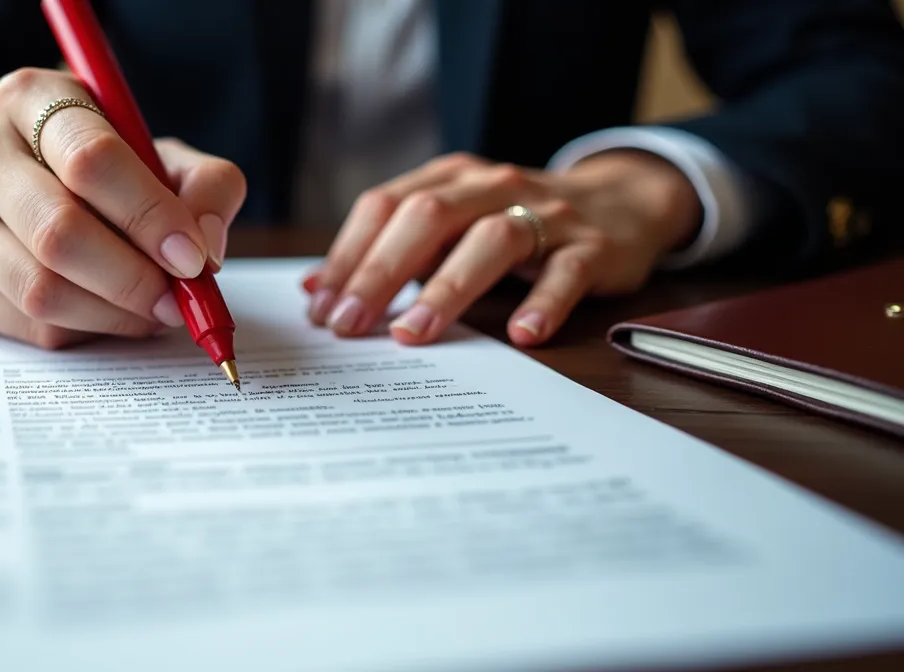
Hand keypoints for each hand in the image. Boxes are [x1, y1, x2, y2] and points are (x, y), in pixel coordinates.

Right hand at [0, 68, 246, 348]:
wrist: (23, 184)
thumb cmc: (104, 169)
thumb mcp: (161, 155)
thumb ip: (206, 186)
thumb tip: (206, 247)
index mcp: (30, 99)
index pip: (89, 159)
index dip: (149, 215)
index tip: (192, 257)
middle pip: (59, 231)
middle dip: (133, 277)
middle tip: (177, 299)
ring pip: (41, 289)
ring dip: (114, 313)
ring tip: (154, 309)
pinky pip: (31, 325)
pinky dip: (88, 331)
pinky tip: (113, 313)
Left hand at [303, 150, 701, 345]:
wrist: (621, 201)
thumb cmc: (514, 223)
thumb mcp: (450, 227)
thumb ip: (388, 253)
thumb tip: (315, 291)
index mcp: (448, 179)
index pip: (385, 207)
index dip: (348, 255)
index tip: (319, 308)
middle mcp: (492, 187)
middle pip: (427, 216)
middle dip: (380, 272)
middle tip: (348, 325)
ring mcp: (546, 214)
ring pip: (491, 240)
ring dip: (447, 289)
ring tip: (413, 335)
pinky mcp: (594, 246)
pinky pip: (566, 272)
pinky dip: (543, 302)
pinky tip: (521, 334)